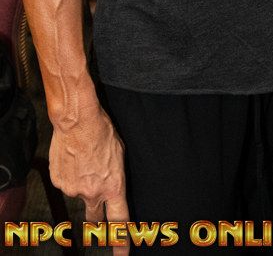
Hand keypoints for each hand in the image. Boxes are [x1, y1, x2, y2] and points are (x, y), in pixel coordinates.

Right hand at [49, 104, 128, 253]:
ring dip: (82, 183)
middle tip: (97, 225)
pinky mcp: (59, 181)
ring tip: (84, 160)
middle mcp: (92, 193)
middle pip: (95, 218)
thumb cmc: (102, 132)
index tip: (123, 255)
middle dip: (97, 224)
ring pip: (79, 193)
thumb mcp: (120, 154)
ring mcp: (73, 189)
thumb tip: (111, 183)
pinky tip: (73, 158)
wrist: (77, 121)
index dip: (121, 242)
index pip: (119, 222)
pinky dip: (69, 174)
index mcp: (113, 187)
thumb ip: (115, 176)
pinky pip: (66, 183)